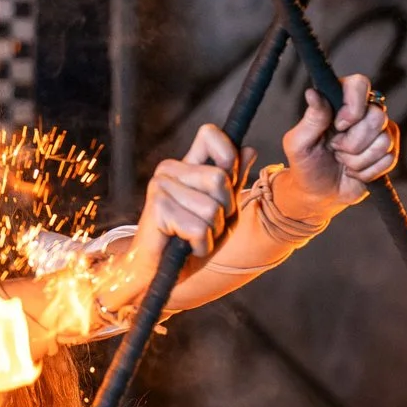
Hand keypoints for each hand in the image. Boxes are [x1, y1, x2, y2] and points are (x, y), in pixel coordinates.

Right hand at [136, 124, 240, 262]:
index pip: (210, 135)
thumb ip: (233, 181)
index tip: (229, 179)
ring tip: (195, 237)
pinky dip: (201, 245)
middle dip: (225, 210)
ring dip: (212, 231)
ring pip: (212, 207)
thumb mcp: (221, 211)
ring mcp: (160, 186)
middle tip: (207, 225)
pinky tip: (187, 247)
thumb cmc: (189, 240)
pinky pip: (199, 228)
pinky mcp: (157, 208)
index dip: (228, 155)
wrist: (157, 271)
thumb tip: (250, 149)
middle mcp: (169, 170)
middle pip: (220, 178)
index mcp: (186, 166)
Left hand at [281, 74, 398, 215]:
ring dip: (358, 160)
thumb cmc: (305, 165)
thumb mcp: (298, 143)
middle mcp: (362, 111)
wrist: (319, 193)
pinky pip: (389, 159)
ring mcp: (378, 131)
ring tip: (342, 161)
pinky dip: (367, 171)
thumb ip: (311, 119)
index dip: (354, 106)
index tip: (339, 126)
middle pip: (377, 116)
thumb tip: (312, 93)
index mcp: (338, 101)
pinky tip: (354, 171)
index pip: (360, 84)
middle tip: (335, 149)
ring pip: (384, 140)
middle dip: (353, 142)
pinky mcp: (388, 152)